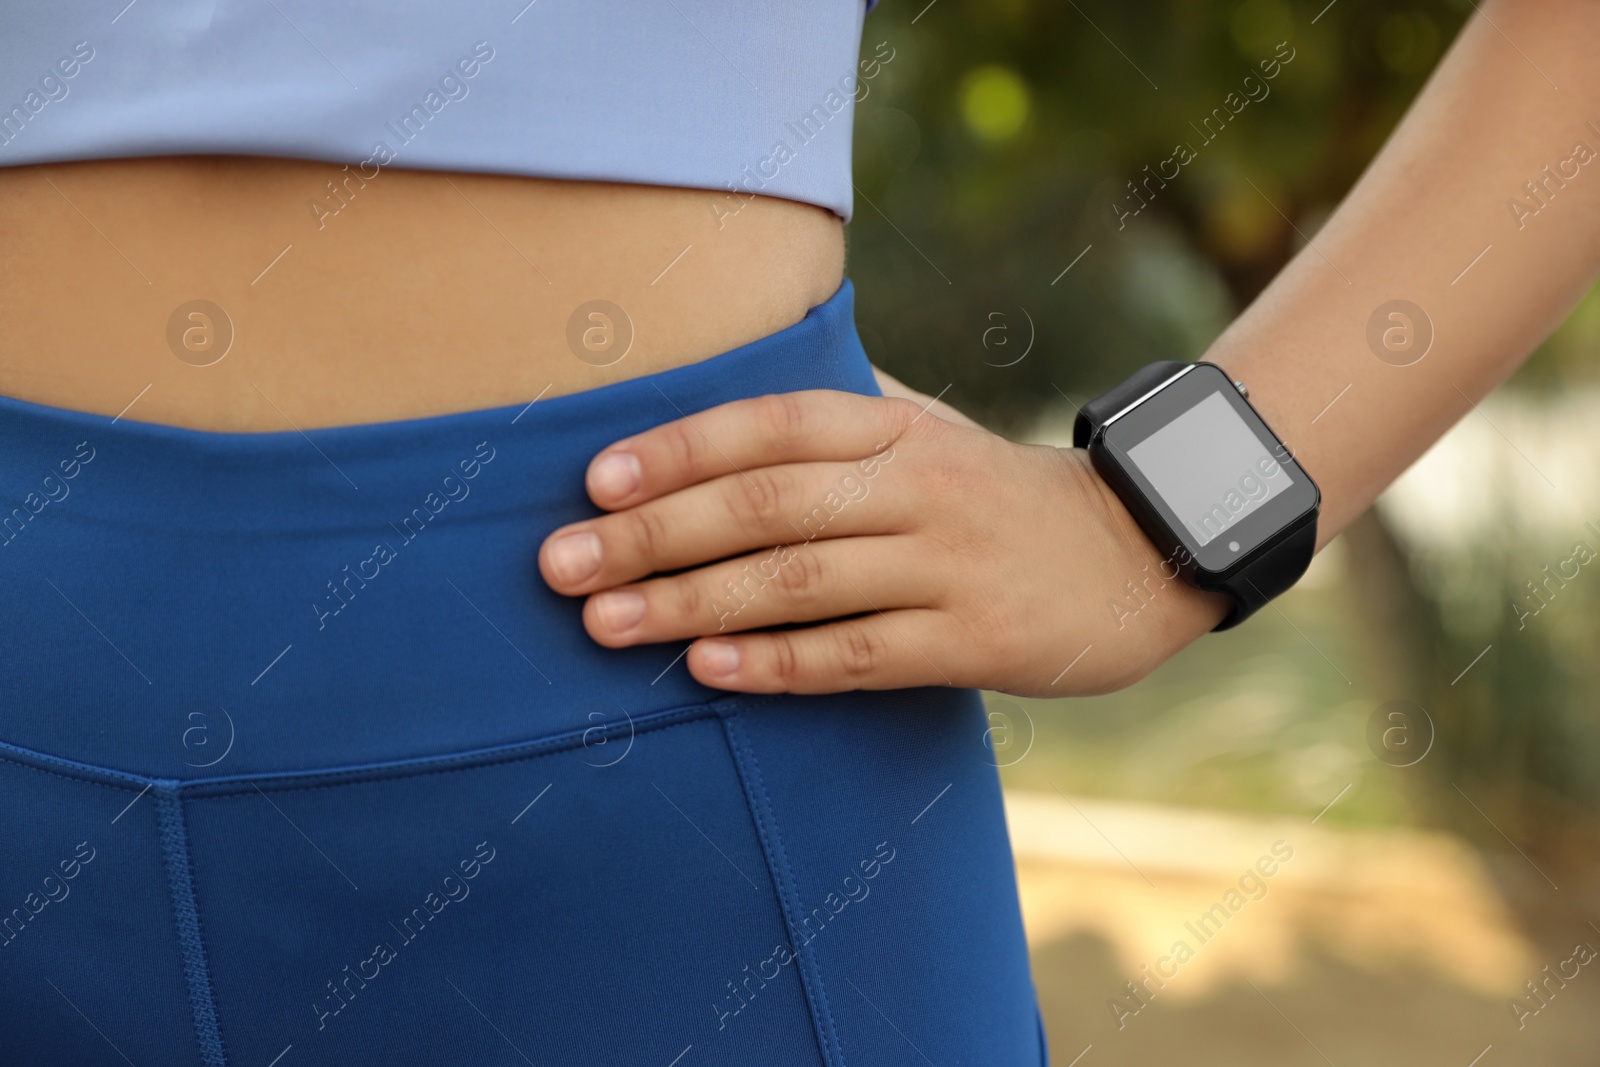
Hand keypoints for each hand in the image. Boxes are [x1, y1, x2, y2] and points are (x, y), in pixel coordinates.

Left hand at [537, 390, 1229, 695]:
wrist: (1137, 553)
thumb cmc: (997, 494)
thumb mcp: (929, 429)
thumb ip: (843, 404)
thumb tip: (738, 367)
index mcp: (895, 428)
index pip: (771, 424)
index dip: (680, 448)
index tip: (593, 481)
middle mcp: (917, 486)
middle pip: (768, 504)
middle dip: (655, 534)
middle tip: (560, 564)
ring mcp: (949, 564)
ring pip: (802, 582)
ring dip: (693, 603)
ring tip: (604, 626)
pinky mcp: (977, 640)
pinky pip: (861, 656)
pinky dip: (780, 664)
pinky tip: (708, 672)